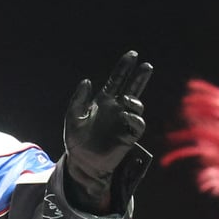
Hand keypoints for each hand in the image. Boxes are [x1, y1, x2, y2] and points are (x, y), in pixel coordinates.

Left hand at [63, 50, 152, 211]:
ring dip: (133, 100)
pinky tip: (126, 114)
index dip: (124, 68)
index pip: (116, 81)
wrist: (81, 163)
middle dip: (139, 77)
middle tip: (146, 65)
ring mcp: (123, 122)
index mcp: (103, 102)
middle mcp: (116, 109)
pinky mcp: (128, 136)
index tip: (133, 55)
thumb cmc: (76, 141)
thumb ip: (78, 100)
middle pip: (132, 89)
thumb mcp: (72, 118)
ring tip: (126, 99)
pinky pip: (137, 124)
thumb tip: (87, 81)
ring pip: (136, 105)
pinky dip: (134, 117)